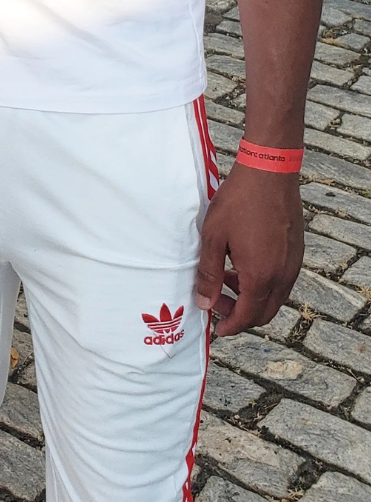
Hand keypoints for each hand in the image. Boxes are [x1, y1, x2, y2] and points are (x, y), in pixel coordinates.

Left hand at [195, 162, 303, 336]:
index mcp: (261, 277)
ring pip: (274, 297)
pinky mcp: (296, 251)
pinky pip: (281, 280)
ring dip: (250, 297)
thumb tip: (204, 302)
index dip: (230, 325)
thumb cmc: (239, 202)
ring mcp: (292, 264)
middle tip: (217, 302)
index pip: (247, 316)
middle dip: (240, 314)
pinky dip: (262, 283)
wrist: (269, 172)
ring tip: (224, 278)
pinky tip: (242, 264)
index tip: (217, 328)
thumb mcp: (213, 238)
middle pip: (264, 312)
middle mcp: (282, 276)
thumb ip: (208, 273)